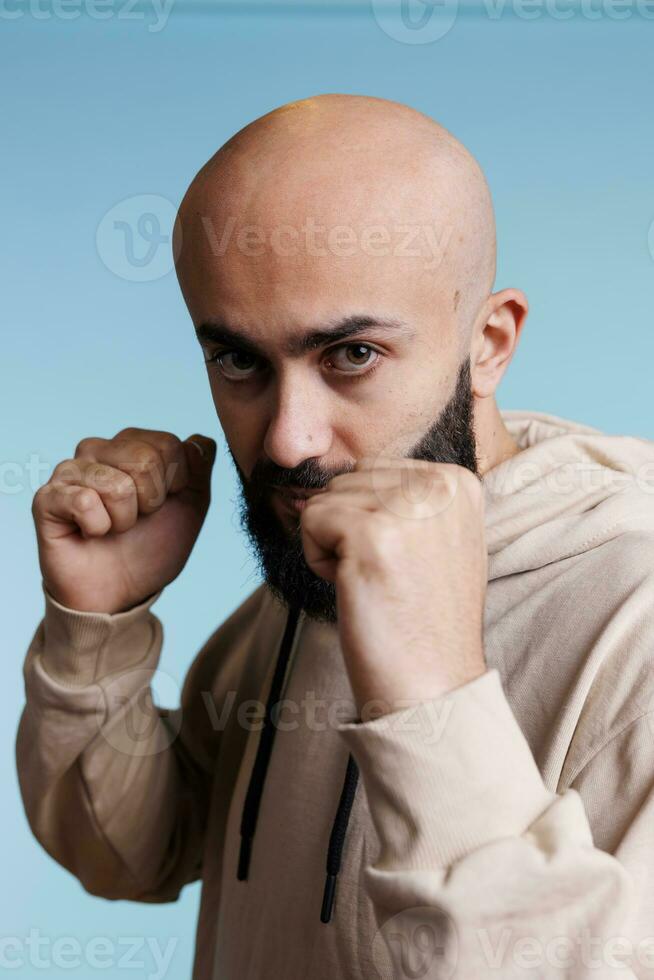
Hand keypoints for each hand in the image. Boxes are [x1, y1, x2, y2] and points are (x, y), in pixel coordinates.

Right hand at [32, 427, 215, 613]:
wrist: (120, 592)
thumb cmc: (151, 546)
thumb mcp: (192, 507)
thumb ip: (200, 468)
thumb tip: (199, 439)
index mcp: (134, 445)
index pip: (169, 443)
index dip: (177, 484)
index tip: (162, 504)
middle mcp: (99, 449)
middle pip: (145, 459)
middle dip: (151, 502)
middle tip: (136, 519)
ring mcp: (70, 471)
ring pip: (117, 485)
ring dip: (125, 520)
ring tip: (113, 527)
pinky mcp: (47, 498)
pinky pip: (84, 502)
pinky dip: (97, 528)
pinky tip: (89, 533)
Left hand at [300, 457, 487, 716]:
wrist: (433, 685)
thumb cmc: (424, 621)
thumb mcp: (438, 540)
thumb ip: (407, 499)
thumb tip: (343, 475)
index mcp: (460, 482)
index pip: (376, 471)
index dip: (371, 520)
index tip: (403, 564)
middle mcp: (441, 484)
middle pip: (349, 480)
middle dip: (349, 529)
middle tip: (385, 577)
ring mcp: (408, 506)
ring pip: (326, 498)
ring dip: (333, 545)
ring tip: (373, 584)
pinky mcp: (372, 531)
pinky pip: (310, 519)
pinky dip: (317, 559)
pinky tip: (355, 588)